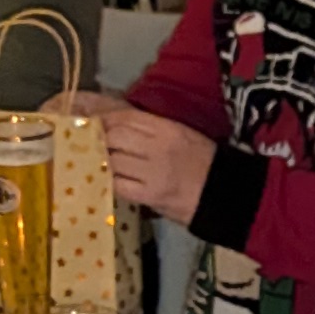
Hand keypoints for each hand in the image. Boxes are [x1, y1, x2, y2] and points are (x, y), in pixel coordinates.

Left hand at [94, 101, 220, 222]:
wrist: (222, 194)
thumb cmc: (203, 160)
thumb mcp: (181, 133)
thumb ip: (150, 127)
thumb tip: (115, 124)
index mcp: (168, 128)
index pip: (126, 117)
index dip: (105, 118)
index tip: (94, 122)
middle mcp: (158, 148)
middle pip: (114, 137)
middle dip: (99, 139)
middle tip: (92, 144)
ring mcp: (153, 173)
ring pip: (112, 161)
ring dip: (102, 161)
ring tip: (99, 162)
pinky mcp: (150, 196)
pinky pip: (119, 185)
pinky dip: (110, 181)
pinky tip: (110, 180)